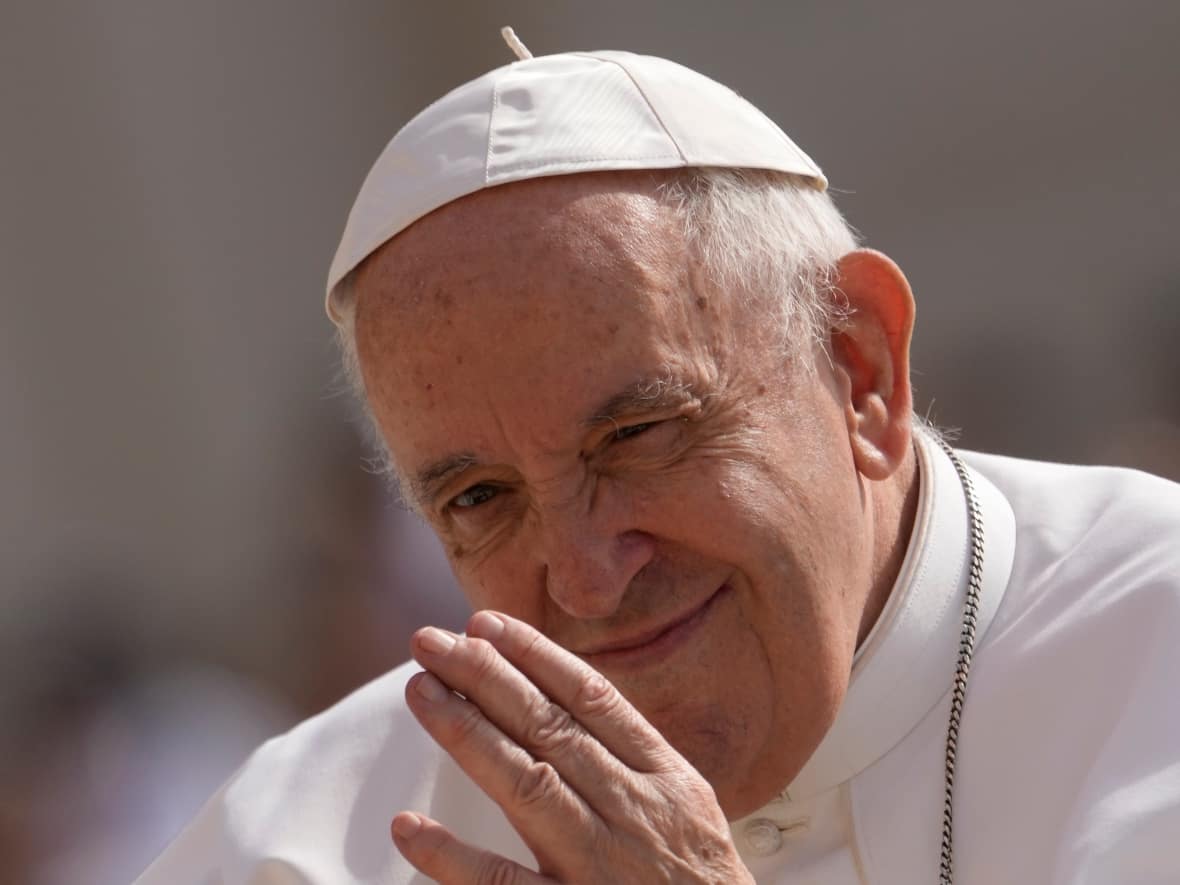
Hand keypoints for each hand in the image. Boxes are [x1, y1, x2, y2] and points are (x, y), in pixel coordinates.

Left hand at [391, 610, 753, 883]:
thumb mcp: (688, 809)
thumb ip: (633, 760)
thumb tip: (564, 702)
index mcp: (664, 778)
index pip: (591, 699)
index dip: (535, 656)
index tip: (485, 624)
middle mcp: (633, 811)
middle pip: (549, 728)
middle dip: (486, 676)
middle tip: (430, 641)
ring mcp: (600, 867)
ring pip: (527, 785)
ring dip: (468, 733)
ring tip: (421, 691)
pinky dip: (454, 858)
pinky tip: (409, 829)